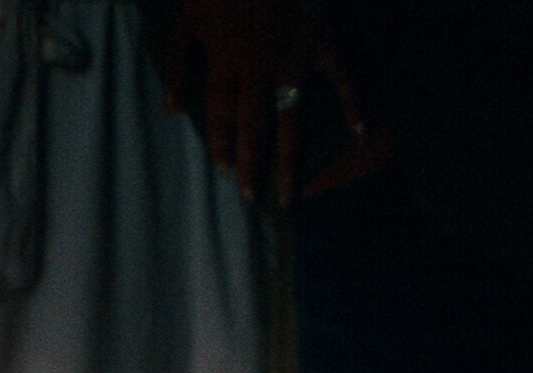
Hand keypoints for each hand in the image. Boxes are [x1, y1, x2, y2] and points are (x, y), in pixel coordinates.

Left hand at [159, 0, 384, 202]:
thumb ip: (177, 62)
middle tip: (253, 196)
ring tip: (291, 190)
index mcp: (224, 57)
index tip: (225, 170)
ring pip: (290, 115)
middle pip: (252, 123)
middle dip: (251, 161)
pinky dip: (355, 104)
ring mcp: (294, 53)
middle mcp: (257, 64)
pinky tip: (361, 134)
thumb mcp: (187, 15)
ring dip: (290, 155)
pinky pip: (342, 76)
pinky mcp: (324, 38)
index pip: (219, 111)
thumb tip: (170, 110)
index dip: (221, 142)